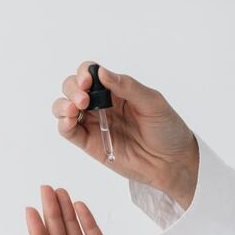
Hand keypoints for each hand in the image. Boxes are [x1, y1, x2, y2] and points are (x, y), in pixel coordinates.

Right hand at [52, 62, 198, 209]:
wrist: (172, 162)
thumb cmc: (167, 130)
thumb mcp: (152, 102)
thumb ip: (127, 87)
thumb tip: (101, 72)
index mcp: (117, 89)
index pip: (91, 73)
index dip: (84, 73)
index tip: (88, 81)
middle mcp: (102, 104)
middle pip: (73, 88)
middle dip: (72, 89)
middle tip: (84, 99)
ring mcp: (94, 123)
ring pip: (64, 107)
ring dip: (63, 105)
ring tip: (75, 110)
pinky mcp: (90, 143)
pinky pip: (68, 131)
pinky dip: (63, 123)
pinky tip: (69, 120)